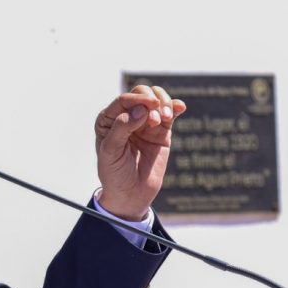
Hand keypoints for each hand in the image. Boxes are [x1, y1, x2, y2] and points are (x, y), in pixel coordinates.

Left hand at [94, 85, 186, 220]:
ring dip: (163, 103)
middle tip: (156, 119)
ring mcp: (145, 122)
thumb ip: (121, 128)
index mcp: (108, 119)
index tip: (149, 107)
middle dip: (150, 100)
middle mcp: (127, 116)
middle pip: (141, 94)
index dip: (137, 100)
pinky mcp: (161, 131)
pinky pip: (169, 113)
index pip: (123, 100)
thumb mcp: (110, 152)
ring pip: (156, 99)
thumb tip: (141, 109)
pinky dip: (175, 106)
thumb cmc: (114, 173)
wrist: (131, 194)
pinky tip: (180, 108)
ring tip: (165, 119)